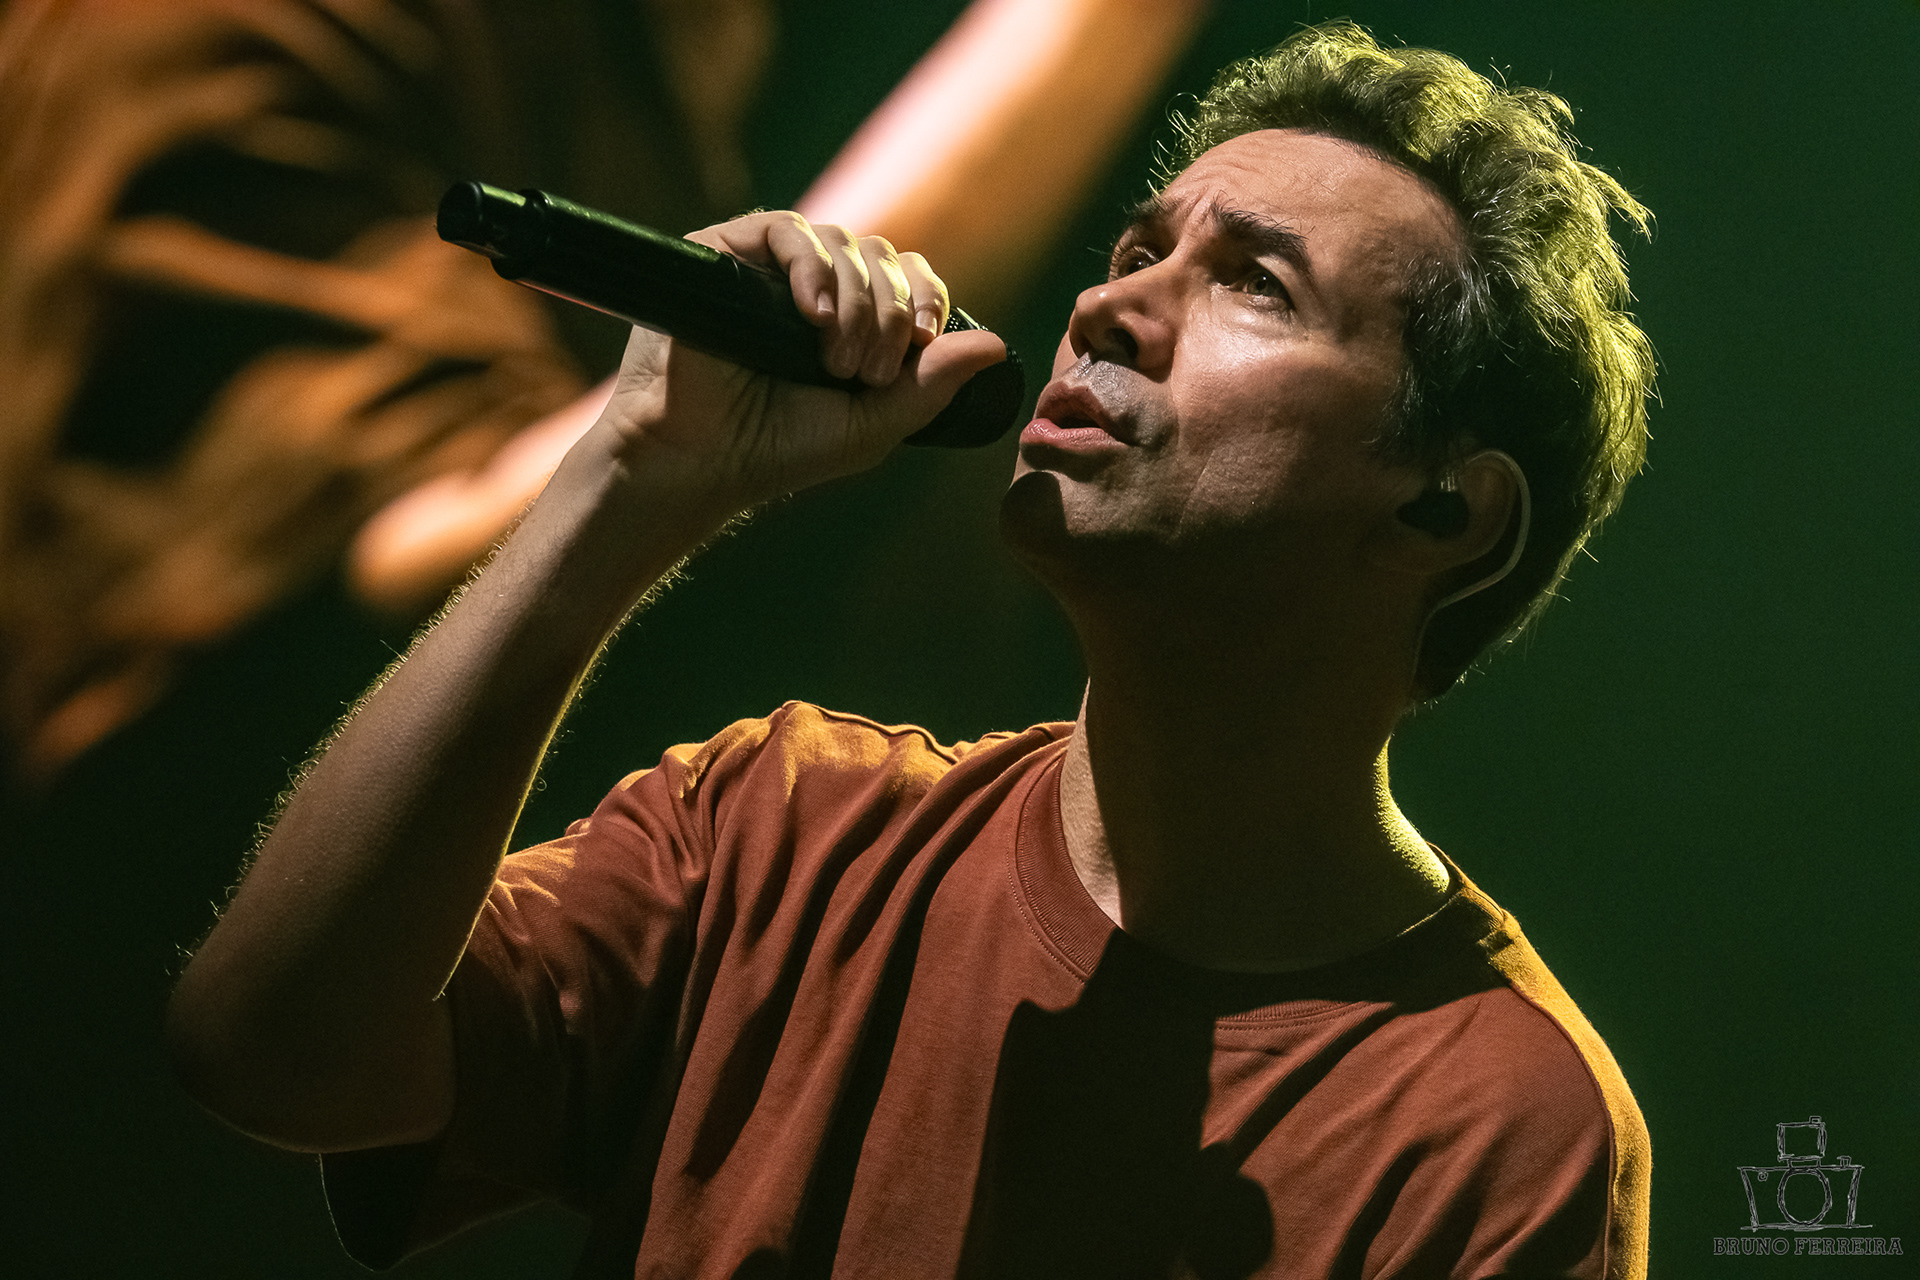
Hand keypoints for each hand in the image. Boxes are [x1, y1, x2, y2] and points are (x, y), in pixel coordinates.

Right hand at [590, 211, 1007, 511]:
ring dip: (855, 300)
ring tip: (836, 360)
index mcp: (851, 317)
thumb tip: (997, 345)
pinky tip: (813, 313)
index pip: (908, 276)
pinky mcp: (725, 254)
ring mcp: (769, 267)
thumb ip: (931, 385)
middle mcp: (813, 285)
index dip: (927, 298)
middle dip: (889, 312)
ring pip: (841, 242)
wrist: (699, 461)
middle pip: (881, 256)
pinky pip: (785, 230)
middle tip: (866, 371)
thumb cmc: (780, 449)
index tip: (922, 344)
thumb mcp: (873, 424)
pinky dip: (811, 267)